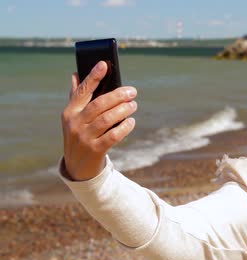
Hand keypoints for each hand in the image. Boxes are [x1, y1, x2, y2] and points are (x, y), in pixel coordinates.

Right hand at [61, 61, 137, 180]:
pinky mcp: (96, 149)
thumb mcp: (74, 117)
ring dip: (123, 110)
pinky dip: (124, 127)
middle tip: (132, 91)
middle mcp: (75, 123)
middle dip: (117, 96)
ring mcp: (85, 137)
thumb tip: (76, 73)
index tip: (104, 64)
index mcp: (70, 111)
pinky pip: (113, 135)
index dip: (93, 76)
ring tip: (134, 105)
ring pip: (107, 119)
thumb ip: (77, 97)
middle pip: (99, 104)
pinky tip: (131, 121)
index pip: (82, 90)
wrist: (77, 166)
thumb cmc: (80, 135)